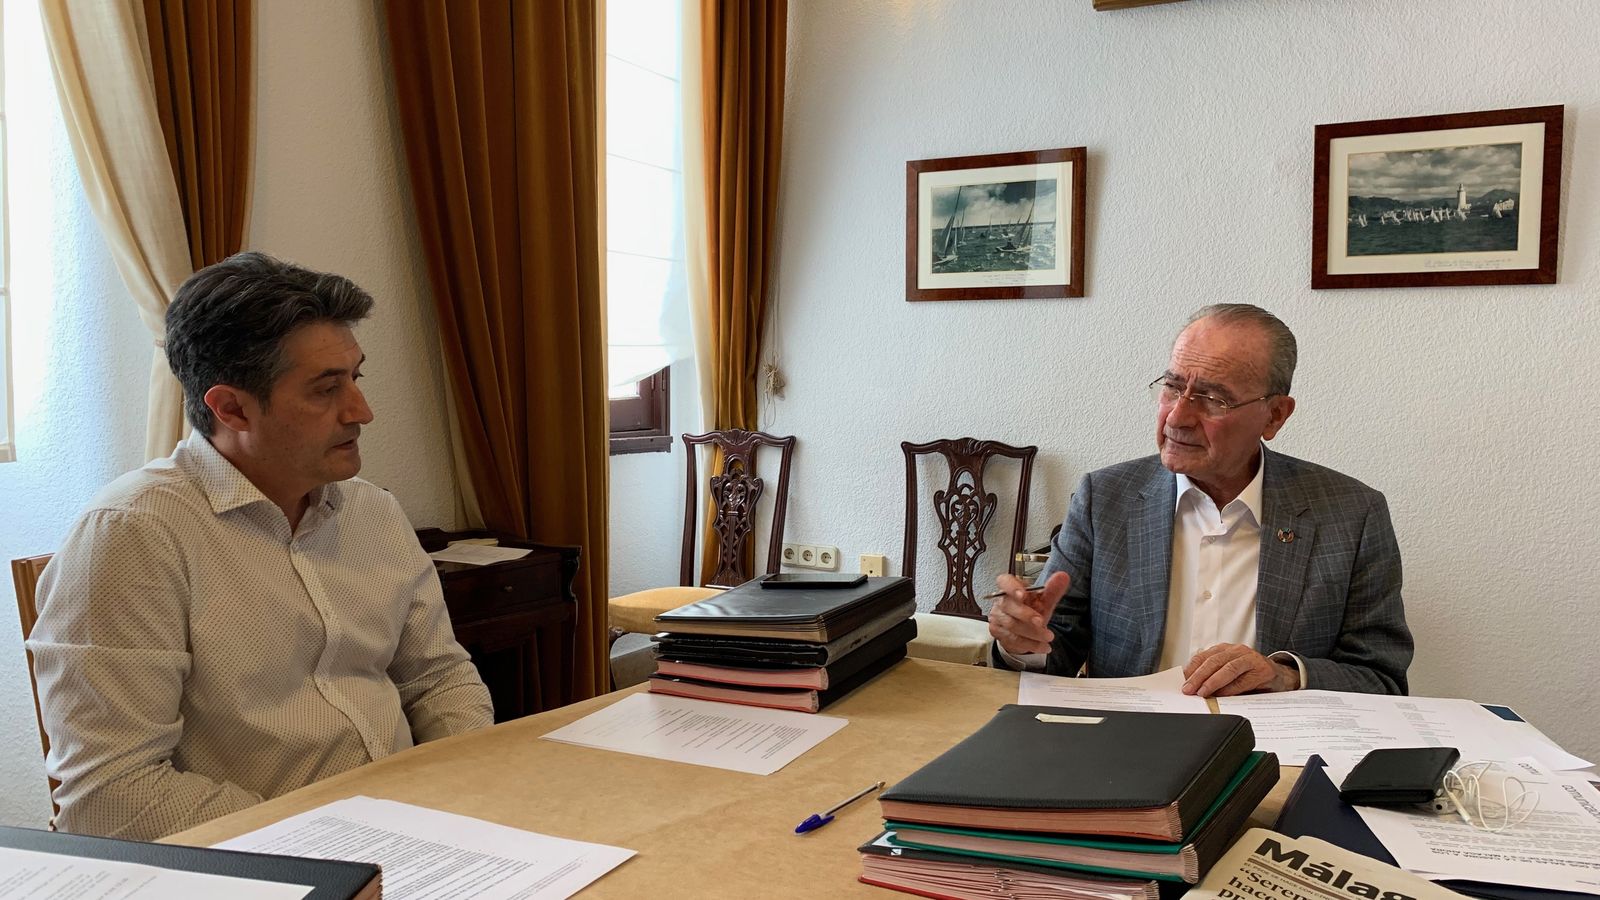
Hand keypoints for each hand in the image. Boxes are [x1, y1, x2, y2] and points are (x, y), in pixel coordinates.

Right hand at [987, 571, 1068, 655]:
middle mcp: (1002, 601)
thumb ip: (1053, 589)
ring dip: (1033, 633)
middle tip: (1041, 622)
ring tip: (1048, 637)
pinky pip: (1012, 639)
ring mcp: (998, 617)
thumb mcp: (1044, 600)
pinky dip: (1030, 644)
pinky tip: (1042, 645)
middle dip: (1027, 615)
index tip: (1022, 594)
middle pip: (1009, 606)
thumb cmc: (1032, 610)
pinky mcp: (997, 632)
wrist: (1024, 630)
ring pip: (1012, 626)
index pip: (1005, 581)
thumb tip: (1063, 576)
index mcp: (1011, 588)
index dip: (1012, 587)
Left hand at [1182, 644, 1299, 696]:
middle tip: (1189, 689)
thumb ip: (1213, 675)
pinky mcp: (1262, 670)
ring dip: (1213, 681)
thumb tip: (1192, 687)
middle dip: (1198, 676)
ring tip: (1203, 692)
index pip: (1203, 656)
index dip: (1191, 669)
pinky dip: (1231, 688)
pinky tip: (1222, 695)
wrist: (1279, 676)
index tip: (1182, 682)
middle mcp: (1237, 650)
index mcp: (1225, 649)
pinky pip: (1243, 680)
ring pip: (1228, 668)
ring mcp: (1251, 659)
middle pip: (1213, 661)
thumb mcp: (1229, 671)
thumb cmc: (1250, 674)